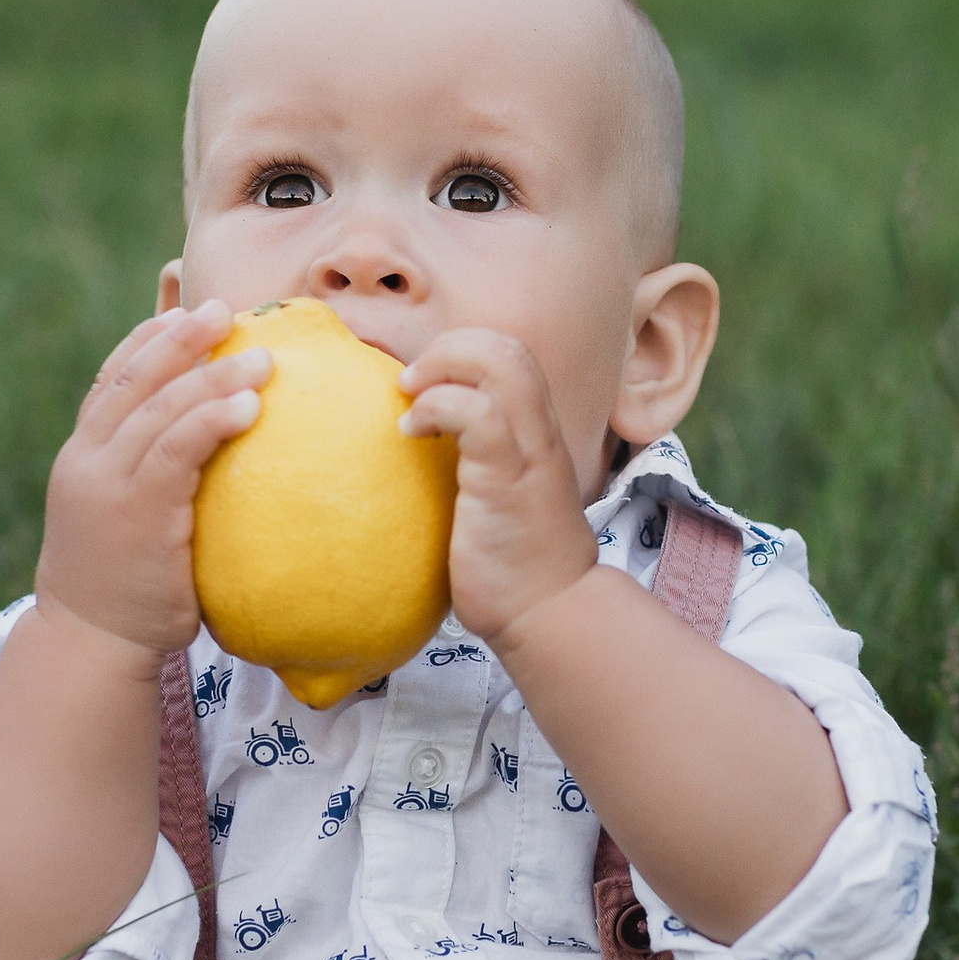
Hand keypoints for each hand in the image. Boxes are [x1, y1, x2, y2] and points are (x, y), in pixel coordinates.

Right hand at [33, 299, 267, 661]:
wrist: (89, 643)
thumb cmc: (121, 588)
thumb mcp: (121, 520)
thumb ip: (149, 481)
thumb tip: (208, 455)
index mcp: (81, 458)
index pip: (109, 382)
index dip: (145, 342)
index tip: (181, 313)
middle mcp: (88, 461)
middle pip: (134, 381)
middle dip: (181, 339)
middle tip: (226, 310)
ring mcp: (109, 485)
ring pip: (160, 410)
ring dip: (212, 376)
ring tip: (261, 359)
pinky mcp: (138, 513)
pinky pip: (178, 452)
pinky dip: (212, 421)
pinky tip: (248, 407)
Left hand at [396, 329, 598, 650]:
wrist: (547, 613)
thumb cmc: (515, 564)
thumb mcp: (496, 498)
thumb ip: (474, 464)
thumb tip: (424, 450)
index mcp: (533, 432)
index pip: (509, 354)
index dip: (460, 351)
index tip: (422, 386)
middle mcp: (537, 432)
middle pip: (506, 346)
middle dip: (448, 347)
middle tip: (412, 384)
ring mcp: (528, 452)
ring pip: (501, 364)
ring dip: (442, 367)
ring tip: (411, 398)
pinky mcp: (507, 478)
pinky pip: (477, 414)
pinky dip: (436, 408)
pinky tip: (412, 434)